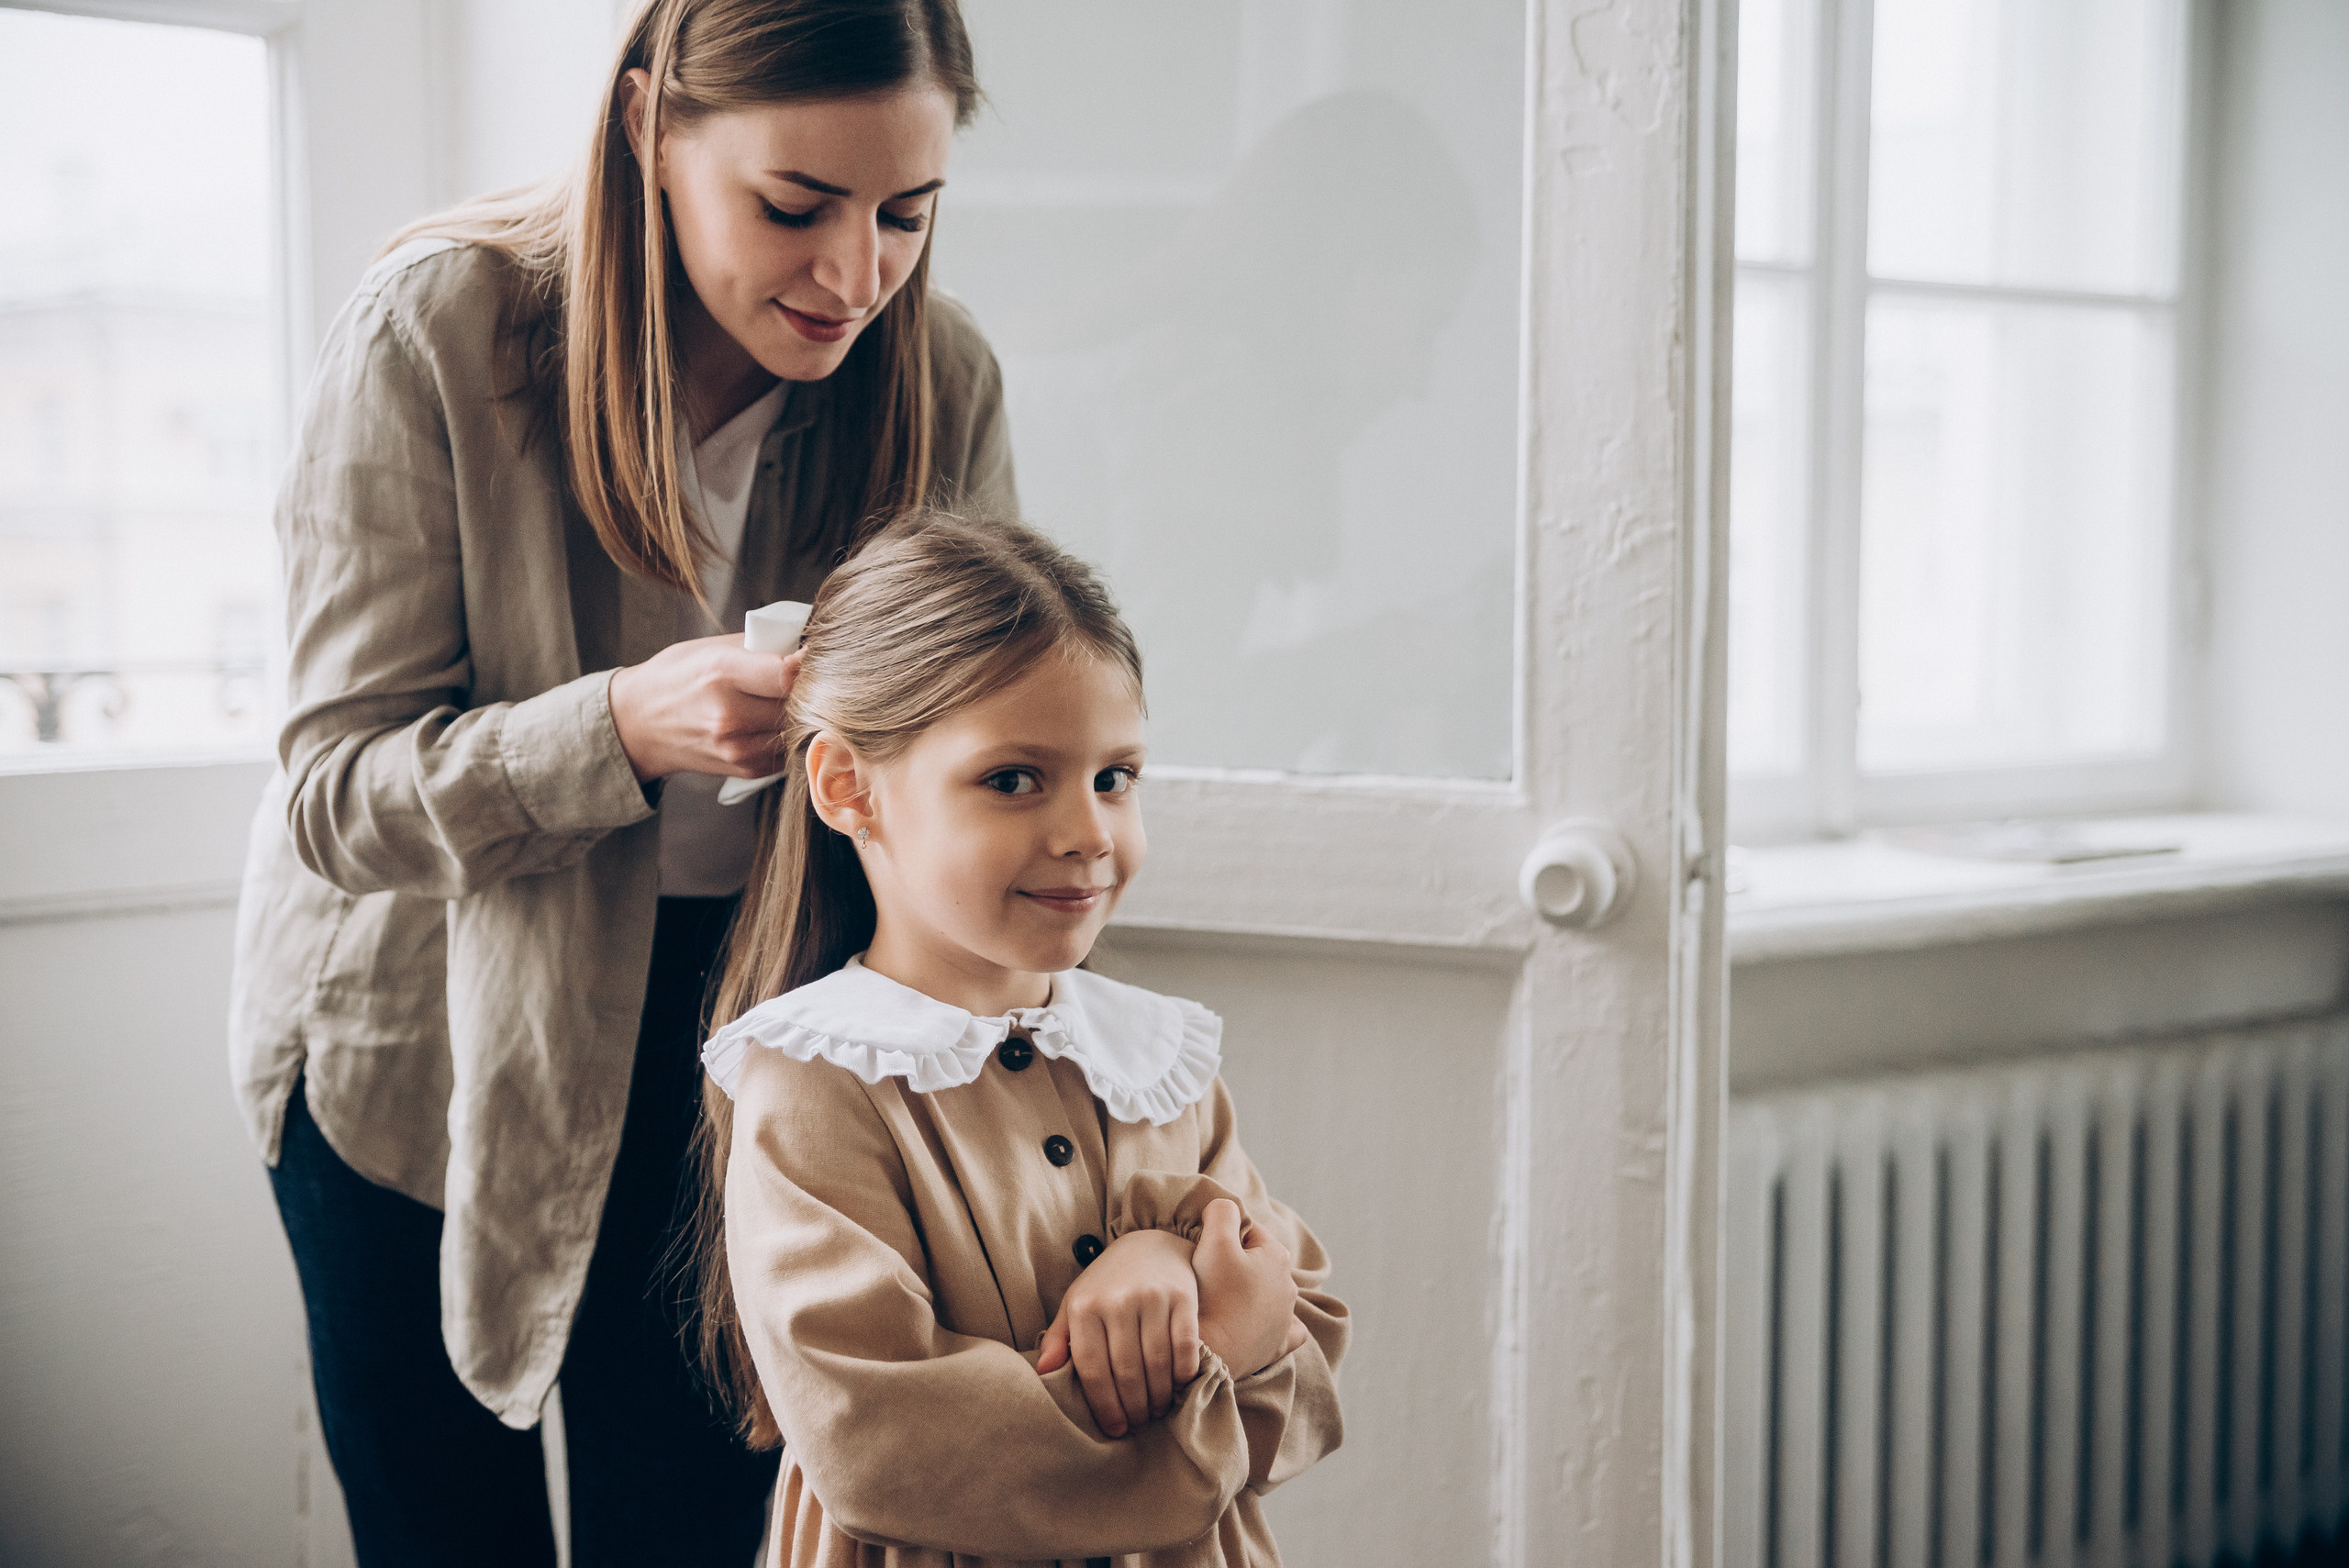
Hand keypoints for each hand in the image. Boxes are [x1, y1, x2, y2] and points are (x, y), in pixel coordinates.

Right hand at [607, 634, 800, 781]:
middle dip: (809, 689)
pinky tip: (773, 720)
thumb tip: (804, 645)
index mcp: (720, 674)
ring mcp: (737, 747)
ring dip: (802, 713)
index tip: (812, 656)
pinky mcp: (745, 768)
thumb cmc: (675, 678)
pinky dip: (788, 734)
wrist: (637, 725)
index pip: (787, 673)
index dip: (807, 664)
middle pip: (799, 702)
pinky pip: (788, 749)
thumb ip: (759, 647)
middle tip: (810, 677)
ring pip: (798, 728)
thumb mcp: (709, 648)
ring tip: (788, 697)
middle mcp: (729, 714)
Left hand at [1035, 1229, 1199, 1437]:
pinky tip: (1178, 1385)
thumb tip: (1043, 1372)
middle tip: (1138, 1424)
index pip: (1092, 1369)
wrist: (1149, 1247)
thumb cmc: (1107, 1285)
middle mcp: (1118, 1300)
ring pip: (1156, 1364)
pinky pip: (1186, 1346)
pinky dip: (1183, 1373)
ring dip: (1158, 1397)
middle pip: (1126, 1371)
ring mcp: (1152, 1297)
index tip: (1114, 1429)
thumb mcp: (1076, 1304)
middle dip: (1133, 1408)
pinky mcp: (1183, 1296)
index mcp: (1085, 1306)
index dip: (1104, 1406)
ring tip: (1156, 1410)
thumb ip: (1058, 1338)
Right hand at [1193, 1198, 1304, 1378]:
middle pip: (1256, 1262)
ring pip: (1269, 1293)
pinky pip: (1286, 1329)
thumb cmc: (1213, 1293)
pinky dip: (1276, 1324)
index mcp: (1277, 1255)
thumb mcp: (1214, 1240)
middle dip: (1236, 1264)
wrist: (1212, 1350)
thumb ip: (1221, 1211)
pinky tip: (1264, 1324)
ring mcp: (1286, 1317)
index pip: (1246, 1230)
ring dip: (1249, 1292)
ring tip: (1222, 1301)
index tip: (1203, 1252)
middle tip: (1208, 1277)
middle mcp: (1289, 1285)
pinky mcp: (1278, 1344)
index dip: (1220, 1236)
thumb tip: (1224, 1209)